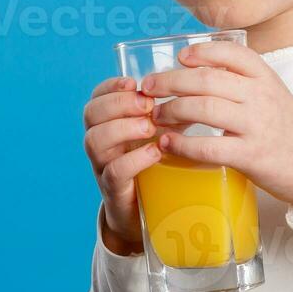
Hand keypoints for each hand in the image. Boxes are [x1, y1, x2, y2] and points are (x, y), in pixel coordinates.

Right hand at [82, 76, 163, 255]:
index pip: (97, 96)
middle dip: (118, 103)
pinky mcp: (114, 189)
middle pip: (91, 114)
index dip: (111, 86)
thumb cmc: (155, 162)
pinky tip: (155, 152)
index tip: (134, 82)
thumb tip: (200, 82)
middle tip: (147, 104)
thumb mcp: (162, 131)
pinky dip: (134, 159)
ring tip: (149, 127)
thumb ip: (172, 109)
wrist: (146, 209)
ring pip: (96, 140)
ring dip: (123, 128)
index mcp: (107, 122)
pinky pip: (114, 171)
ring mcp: (103, 165)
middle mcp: (100, 141)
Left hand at [140, 41, 292, 208]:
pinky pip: (208, 147)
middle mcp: (261, 96)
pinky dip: (182, 144)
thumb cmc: (284, 127)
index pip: (230, 53)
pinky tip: (168, 144)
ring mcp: (256, 126)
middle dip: (170, 82)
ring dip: (172, 110)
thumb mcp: (269, 92)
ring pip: (203, 108)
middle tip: (149, 88)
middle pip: (206, 80)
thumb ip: (239, 79)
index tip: (180, 57)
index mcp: (265, 77)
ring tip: (156, 115)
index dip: (201, 52)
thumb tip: (192, 67)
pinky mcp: (250, 156)